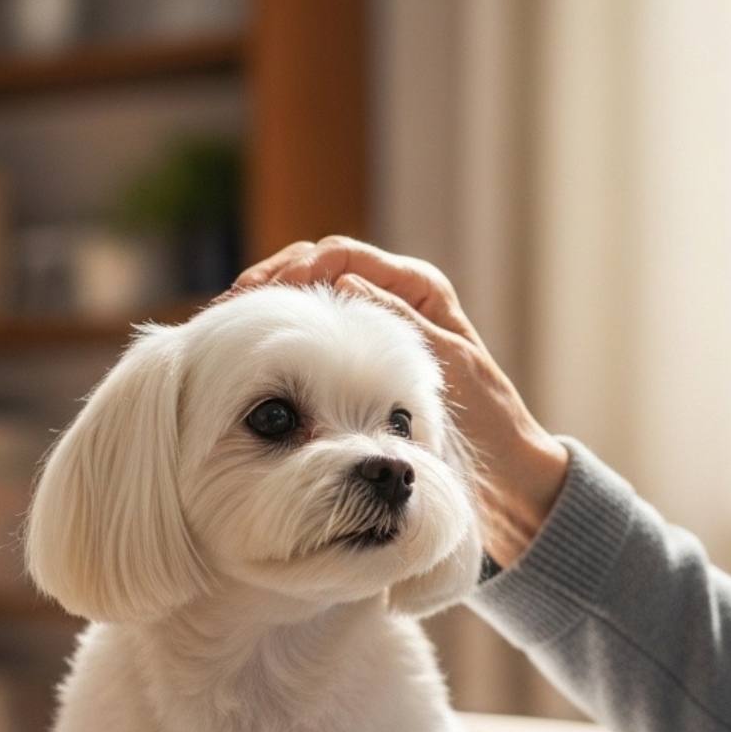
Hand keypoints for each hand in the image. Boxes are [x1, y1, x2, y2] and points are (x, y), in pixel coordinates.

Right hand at [233, 236, 568, 567]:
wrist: (506, 475)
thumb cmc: (490, 425)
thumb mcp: (448, 367)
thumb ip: (399, 323)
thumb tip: (345, 281)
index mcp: (418, 287)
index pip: (339, 256)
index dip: (292, 270)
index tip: (255, 296)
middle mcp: (393, 297)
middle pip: (314, 269)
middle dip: (268, 285)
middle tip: (226, 313)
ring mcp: (372, 327)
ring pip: (306, 301)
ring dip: (266, 312)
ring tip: (225, 332)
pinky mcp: (359, 361)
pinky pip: (310, 337)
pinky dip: (278, 342)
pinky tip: (249, 360)